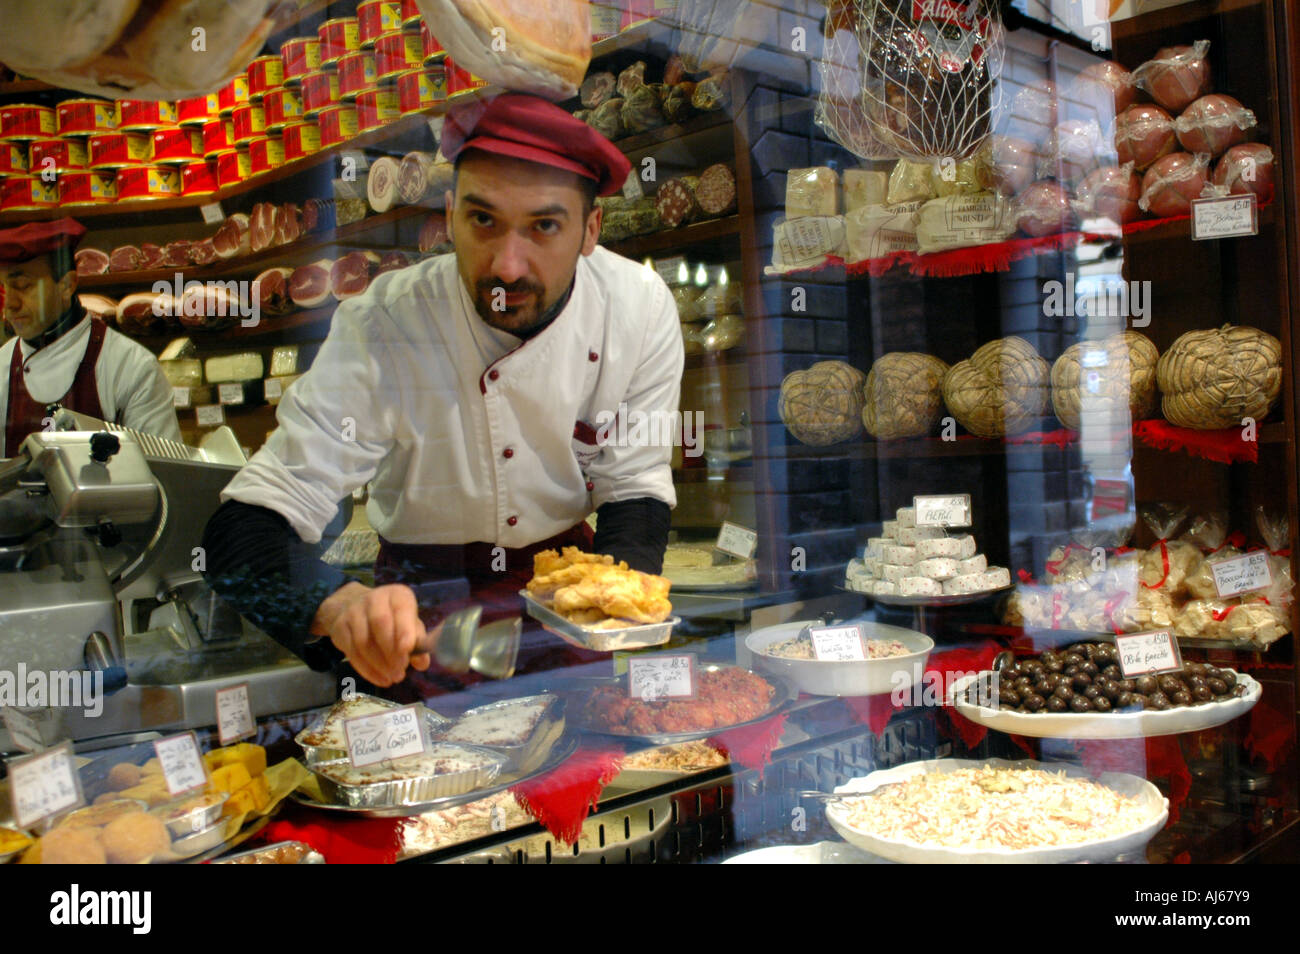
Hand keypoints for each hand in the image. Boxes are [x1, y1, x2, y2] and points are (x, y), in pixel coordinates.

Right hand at [310, 582, 433, 686]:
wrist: (354, 606)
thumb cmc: (392, 618)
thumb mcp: (409, 625)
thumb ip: (418, 642)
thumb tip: (422, 663)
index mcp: (397, 595)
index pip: (401, 609)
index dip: (404, 630)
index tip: (407, 651)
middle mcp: (374, 598)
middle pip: (380, 623)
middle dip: (391, 651)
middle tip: (400, 672)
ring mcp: (353, 611)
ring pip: (363, 641)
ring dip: (379, 664)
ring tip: (392, 678)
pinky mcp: (339, 626)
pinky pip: (351, 651)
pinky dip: (367, 669)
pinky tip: (379, 678)